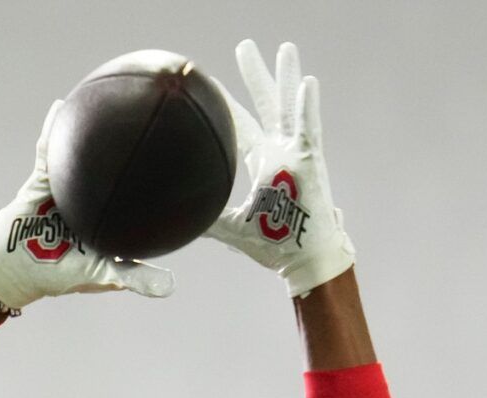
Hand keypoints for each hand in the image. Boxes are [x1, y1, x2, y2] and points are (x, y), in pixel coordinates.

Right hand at [0, 101, 174, 311]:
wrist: (14, 269)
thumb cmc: (58, 273)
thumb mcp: (101, 275)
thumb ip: (134, 277)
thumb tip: (170, 288)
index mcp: (109, 216)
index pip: (139, 194)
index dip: (160, 179)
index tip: (188, 162)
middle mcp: (91, 197)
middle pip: (115, 166)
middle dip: (133, 143)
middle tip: (161, 114)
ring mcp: (68, 185)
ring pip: (84, 155)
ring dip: (94, 131)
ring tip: (115, 97)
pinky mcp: (43, 180)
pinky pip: (49, 153)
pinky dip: (53, 131)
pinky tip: (61, 108)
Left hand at [206, 40, 356, 297]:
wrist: (302, 262)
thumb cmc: (273, 245)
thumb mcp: (231, 228)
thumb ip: (207, 219)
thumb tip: (175, 221)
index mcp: (264, 164)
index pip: (242, 128)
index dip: (228, 106)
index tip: (210, 84)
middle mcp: (281, 154)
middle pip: (266, 106)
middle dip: (256, 76)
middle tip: (245, 46)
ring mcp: (297, 157)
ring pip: (290, 109)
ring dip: (287, 78)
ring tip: (286, 48)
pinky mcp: (311, 165)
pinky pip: (309, 132)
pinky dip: (307, 108)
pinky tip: (307, 83)